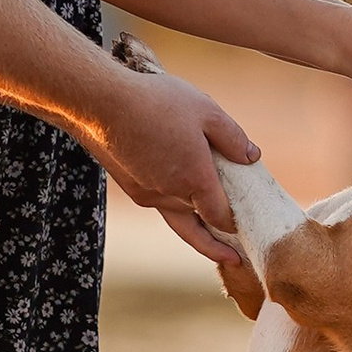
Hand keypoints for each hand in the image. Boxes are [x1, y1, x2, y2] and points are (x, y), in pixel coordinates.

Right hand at [88, 67, 256, 259]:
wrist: (100, 103)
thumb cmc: (155, 103)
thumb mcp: (206, 111)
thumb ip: (233, 138)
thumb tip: (251, 157)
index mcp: (195, 180)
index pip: (221, 219)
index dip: (235, 227)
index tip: (245, 234)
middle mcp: (170, 195)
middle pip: (200, 224)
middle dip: (218, 232)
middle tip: (235, 249)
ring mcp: (147, 195)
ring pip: (178, 217)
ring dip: (195, 222)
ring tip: (211, 229)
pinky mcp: (131, 188)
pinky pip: (160, 203)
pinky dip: (175, 203)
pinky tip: (181, 189)